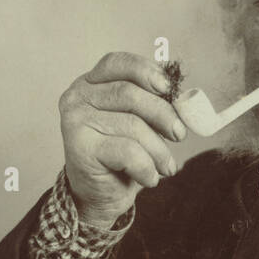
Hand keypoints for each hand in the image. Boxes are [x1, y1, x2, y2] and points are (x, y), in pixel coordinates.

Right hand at [58, 52, 187, 227]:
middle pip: (129, 93)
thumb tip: (183, 101)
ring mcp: (75, 122)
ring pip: (132, 126)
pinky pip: (128, 152)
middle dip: (162, 114)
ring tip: (166, 166)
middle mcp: (77, 97)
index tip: (168, 89)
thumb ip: (152, 104)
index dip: (145, 71)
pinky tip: (149, 178)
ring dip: (158, 150)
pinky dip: (147, 167)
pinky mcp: (80, 148)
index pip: (117, 63)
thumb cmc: (121, 156)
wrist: (99, 195)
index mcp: (90, 83)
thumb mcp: (138, 123)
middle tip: (179, 135)